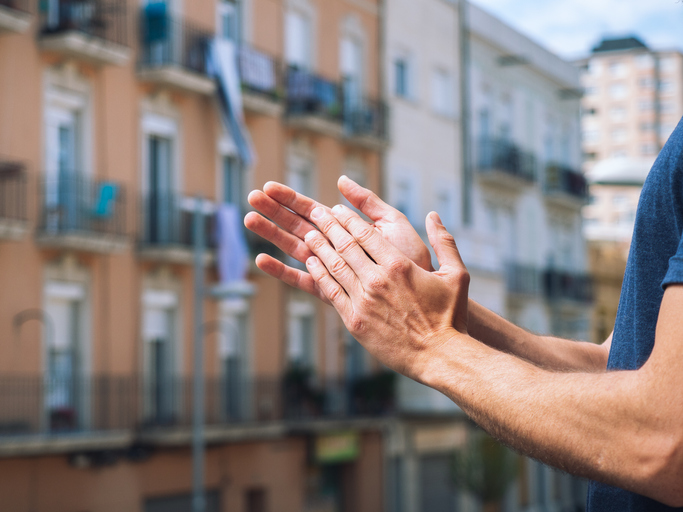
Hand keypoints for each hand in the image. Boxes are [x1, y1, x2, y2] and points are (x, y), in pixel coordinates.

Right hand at [244, 176, 431, 303]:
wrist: (428, 294)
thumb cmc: (414, 260)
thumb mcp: (392, 223)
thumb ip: (368, 202)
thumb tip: (340, 180)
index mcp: (348, 231)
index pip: (312, 210)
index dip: (291, 198)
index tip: (269, 186)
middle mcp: (336, 249)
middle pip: (298, 226)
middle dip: (275, 212)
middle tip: (251, 197)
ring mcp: (332, 271)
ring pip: (295, 248)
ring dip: (272, 234)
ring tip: (249, 219)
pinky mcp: (332, 293)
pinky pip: (303, 281)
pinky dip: (282, 271)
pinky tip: (261, 260)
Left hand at [303, 204, 468, 378]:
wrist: (440, 356)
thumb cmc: (451, 316)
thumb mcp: (457, 274)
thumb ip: (445, 242)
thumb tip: (433, 215)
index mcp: (399, 265)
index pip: (365, 233)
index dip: (347, 218)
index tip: (337, 208)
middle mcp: (377, 279)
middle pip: (345, 245)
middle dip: (327, 226)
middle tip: (316, 213)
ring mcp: (363, 300)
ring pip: (334, 266)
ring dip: (319, 247)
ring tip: (308, 234)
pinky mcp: (355, 320)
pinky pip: (331, 291)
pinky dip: (319, 274)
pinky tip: (311, 264)